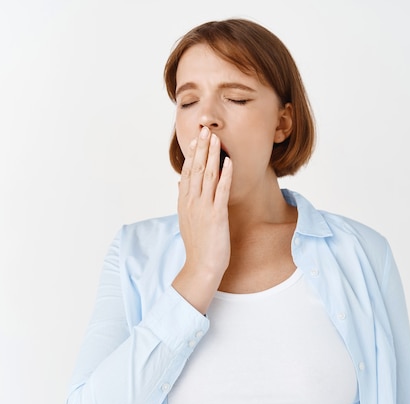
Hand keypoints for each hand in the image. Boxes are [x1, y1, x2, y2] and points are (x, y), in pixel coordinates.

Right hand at [172, 126, 232, 313]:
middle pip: (196, 169)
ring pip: (207, 175)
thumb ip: (184, 199)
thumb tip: (181, 183)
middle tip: (204, 130)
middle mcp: (191, 201)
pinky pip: (221, 190)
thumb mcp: (186, 220)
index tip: (196, 138)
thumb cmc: (198, 245)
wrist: (201, 267)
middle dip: (201, 148)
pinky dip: (225, 174)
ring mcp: (203, 207)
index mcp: (184, 202)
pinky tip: (228, 162)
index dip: (192, 154)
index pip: (187, 172)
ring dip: (212, 155)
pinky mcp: (216, 215)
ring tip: (215, 138)